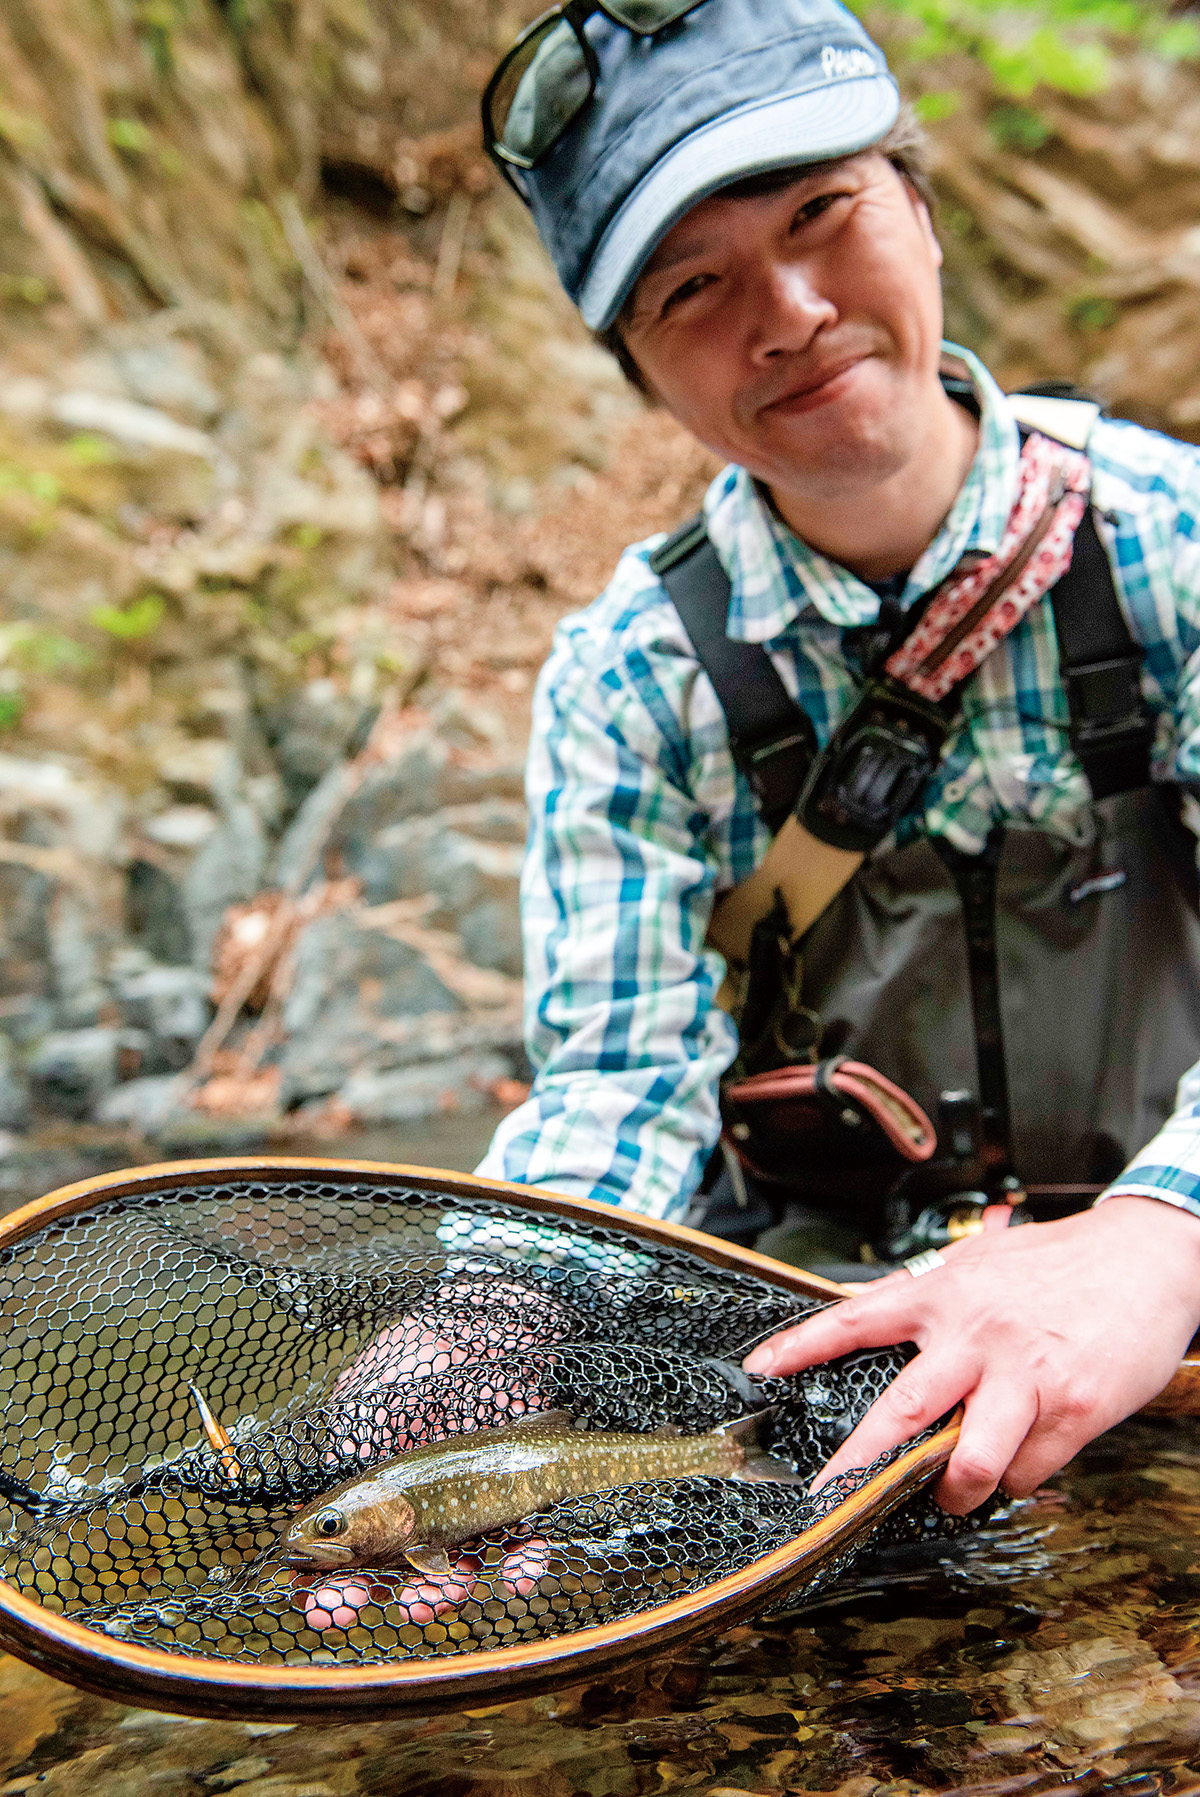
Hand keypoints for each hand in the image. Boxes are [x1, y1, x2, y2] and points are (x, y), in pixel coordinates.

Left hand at [742, 1198, 1199, 1513]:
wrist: (1146, 1257)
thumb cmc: (1060, 1263)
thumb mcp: (983, 1264)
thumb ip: (931, 1294)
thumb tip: (876, 1313)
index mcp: (945, 1295)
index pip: (857, 1318)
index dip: (802, 1344)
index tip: (758, 1368)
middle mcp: (976, 1335)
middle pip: (902, 1409)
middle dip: (858, 1460)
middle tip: (828, 1494)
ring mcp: (1024, 1375)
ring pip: (968, 1460)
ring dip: (953, 1491)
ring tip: (951, 1495)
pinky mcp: (1072, 1408)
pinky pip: (1026, 1469)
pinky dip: (1017, 1477)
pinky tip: (1021, 1460)